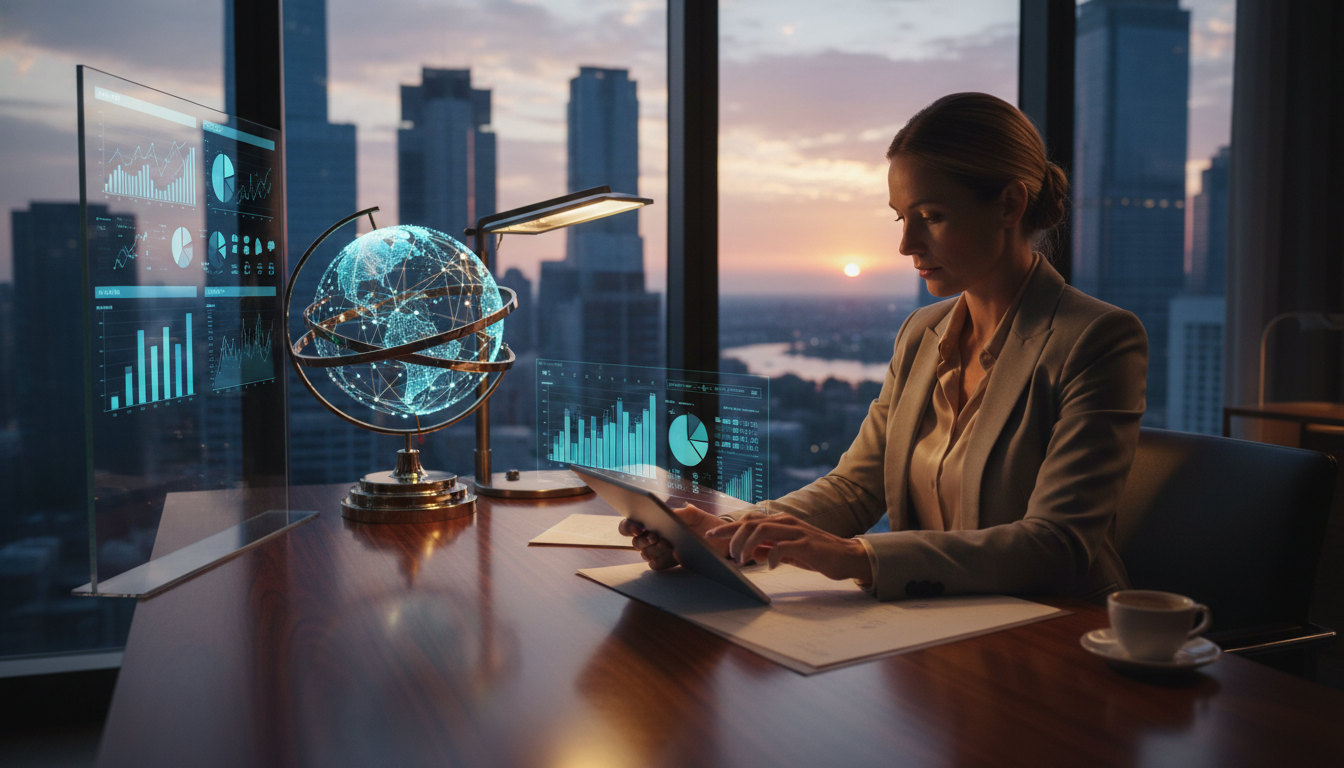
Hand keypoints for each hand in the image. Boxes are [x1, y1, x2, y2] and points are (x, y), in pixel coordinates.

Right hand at [617, 504, 729, 570]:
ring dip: (653, 550)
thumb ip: (676, 513)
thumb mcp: (692, 514)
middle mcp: (656, 537)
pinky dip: (660, 561)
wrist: (721, 539)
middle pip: (636, 542)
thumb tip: (664, 516)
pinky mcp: (671, 562)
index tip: (638, 528)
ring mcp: (662, 551)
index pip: (631, 525)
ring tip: (667, 543)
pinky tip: (671, 554)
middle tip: (656, 536)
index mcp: (656, 522)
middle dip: (644, 539)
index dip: (628, 527)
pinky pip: (656, 565)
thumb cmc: (704, 522)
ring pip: (645, 554)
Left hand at [706, 513, 872, 582]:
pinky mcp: (806, 544)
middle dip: (733, 537)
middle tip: (727, 555)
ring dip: (747, 546)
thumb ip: (770, 550)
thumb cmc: (816, 554)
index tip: (710, 537)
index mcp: (780, 523)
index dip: (728, 528)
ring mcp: (796, 532)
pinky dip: (771, 557)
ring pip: (763, 531)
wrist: (846, 556)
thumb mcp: (788, 552)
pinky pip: (782, 547)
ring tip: (742, 560)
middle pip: (751, 523)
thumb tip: (750, 554)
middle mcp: (786, 522)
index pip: (749, 520)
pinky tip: (769, 567)